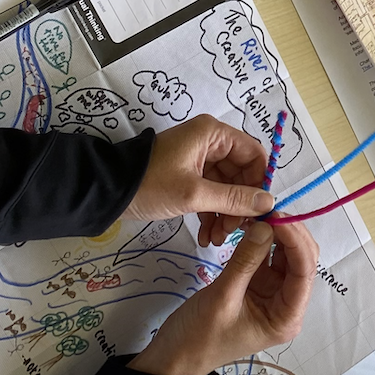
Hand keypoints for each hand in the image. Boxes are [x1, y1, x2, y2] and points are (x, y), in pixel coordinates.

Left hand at [123, 115, 274, 244]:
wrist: (105, 192)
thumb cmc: (151, 185)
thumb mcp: (194, 194)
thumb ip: (234, 199)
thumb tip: (269, 203)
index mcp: (214, 135)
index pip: (254, 155)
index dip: (260, 183)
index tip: (258, 212)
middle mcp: (210, 143)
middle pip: (242, 174)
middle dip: (240, 205)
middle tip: (234, 232)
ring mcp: (198, 160)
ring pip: (227, 188)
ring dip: (226, 214)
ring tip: (218, 239)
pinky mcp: (188, 176)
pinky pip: (211, 193)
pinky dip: (212, 214)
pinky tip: (208, 236)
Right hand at [128, 220, 317, 374]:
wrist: (173, 358)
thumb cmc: (198, 337)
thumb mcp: (222, 297)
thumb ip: (245, 260)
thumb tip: (266, 226)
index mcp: (287, 317)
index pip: (304, 272)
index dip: (295, 240)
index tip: (278, 215)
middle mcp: (286, 305)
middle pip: (299, 262)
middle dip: (288, 235)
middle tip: (267, 210)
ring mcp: (272, 295)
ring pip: (283, 257)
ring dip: (274, 235)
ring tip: (257, 213)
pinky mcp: (256, 287)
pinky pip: (265, 260)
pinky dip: (260, 243)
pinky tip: (251, 225)